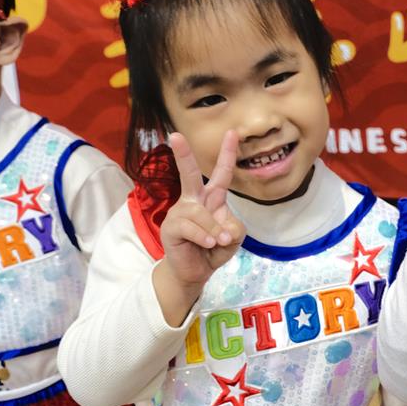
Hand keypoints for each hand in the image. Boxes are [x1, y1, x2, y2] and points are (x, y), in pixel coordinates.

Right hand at [153, 131, 246, 324]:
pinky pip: (191, 227)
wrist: (195, 272)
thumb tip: (222, 226)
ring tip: (219, 243)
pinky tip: (208, 245)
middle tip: (175, 136)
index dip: (227, 154)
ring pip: (202, 214)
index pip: (222, 174)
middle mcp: (194, 200)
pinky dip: (204, 238)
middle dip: (183, 155)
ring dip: (215, 231)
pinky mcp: (170, 227)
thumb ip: (235, 228)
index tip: (232, 133)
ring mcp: (180, 212)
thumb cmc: (213, 250)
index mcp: (211, 199)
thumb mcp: (233, 238)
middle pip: (190, 174)